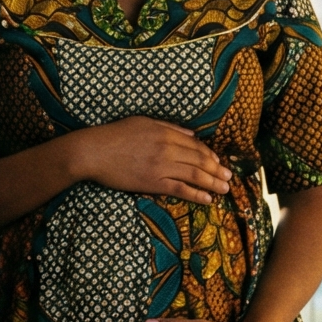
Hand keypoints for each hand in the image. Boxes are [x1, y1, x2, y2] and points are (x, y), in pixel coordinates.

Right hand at [70, 118, 235, 204]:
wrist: (93, 151)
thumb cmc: (114, 135)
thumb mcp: (143, 122)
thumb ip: (168, 127)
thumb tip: (191, 133)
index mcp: (165, 132)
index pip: (195, 144)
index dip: (210, 154)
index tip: (218, 162)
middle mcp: (167, 148)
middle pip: (199, 159)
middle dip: (217, 169)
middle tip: (228, 177)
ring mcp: (161, 166)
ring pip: (194, 174)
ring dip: (212, 182)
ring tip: (224, 189)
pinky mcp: (152, 182)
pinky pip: (180, 189)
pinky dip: (196, 194)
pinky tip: (207, 199)